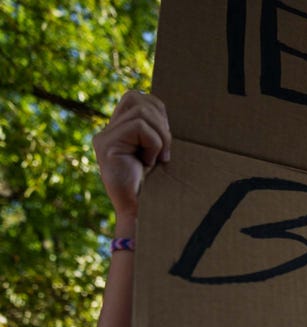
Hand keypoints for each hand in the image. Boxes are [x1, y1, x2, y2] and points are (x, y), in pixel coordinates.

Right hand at [92, 91, 170, 222]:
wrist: (143, 212)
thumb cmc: (158, 186)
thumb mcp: (160, 152)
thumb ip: (158, 131)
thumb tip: (166, 108)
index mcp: (120, 131)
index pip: (137, 97)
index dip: (158, 110)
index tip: (166, 139)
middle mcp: (108, 131)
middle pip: (136, 97)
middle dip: (160, 120)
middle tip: (164, 150)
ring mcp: (104, 137)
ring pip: (141, 111)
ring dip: (160, 136)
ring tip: (157, 159)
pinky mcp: (106, 145)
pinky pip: (139, 127)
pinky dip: (153, 144)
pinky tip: (148, 163)